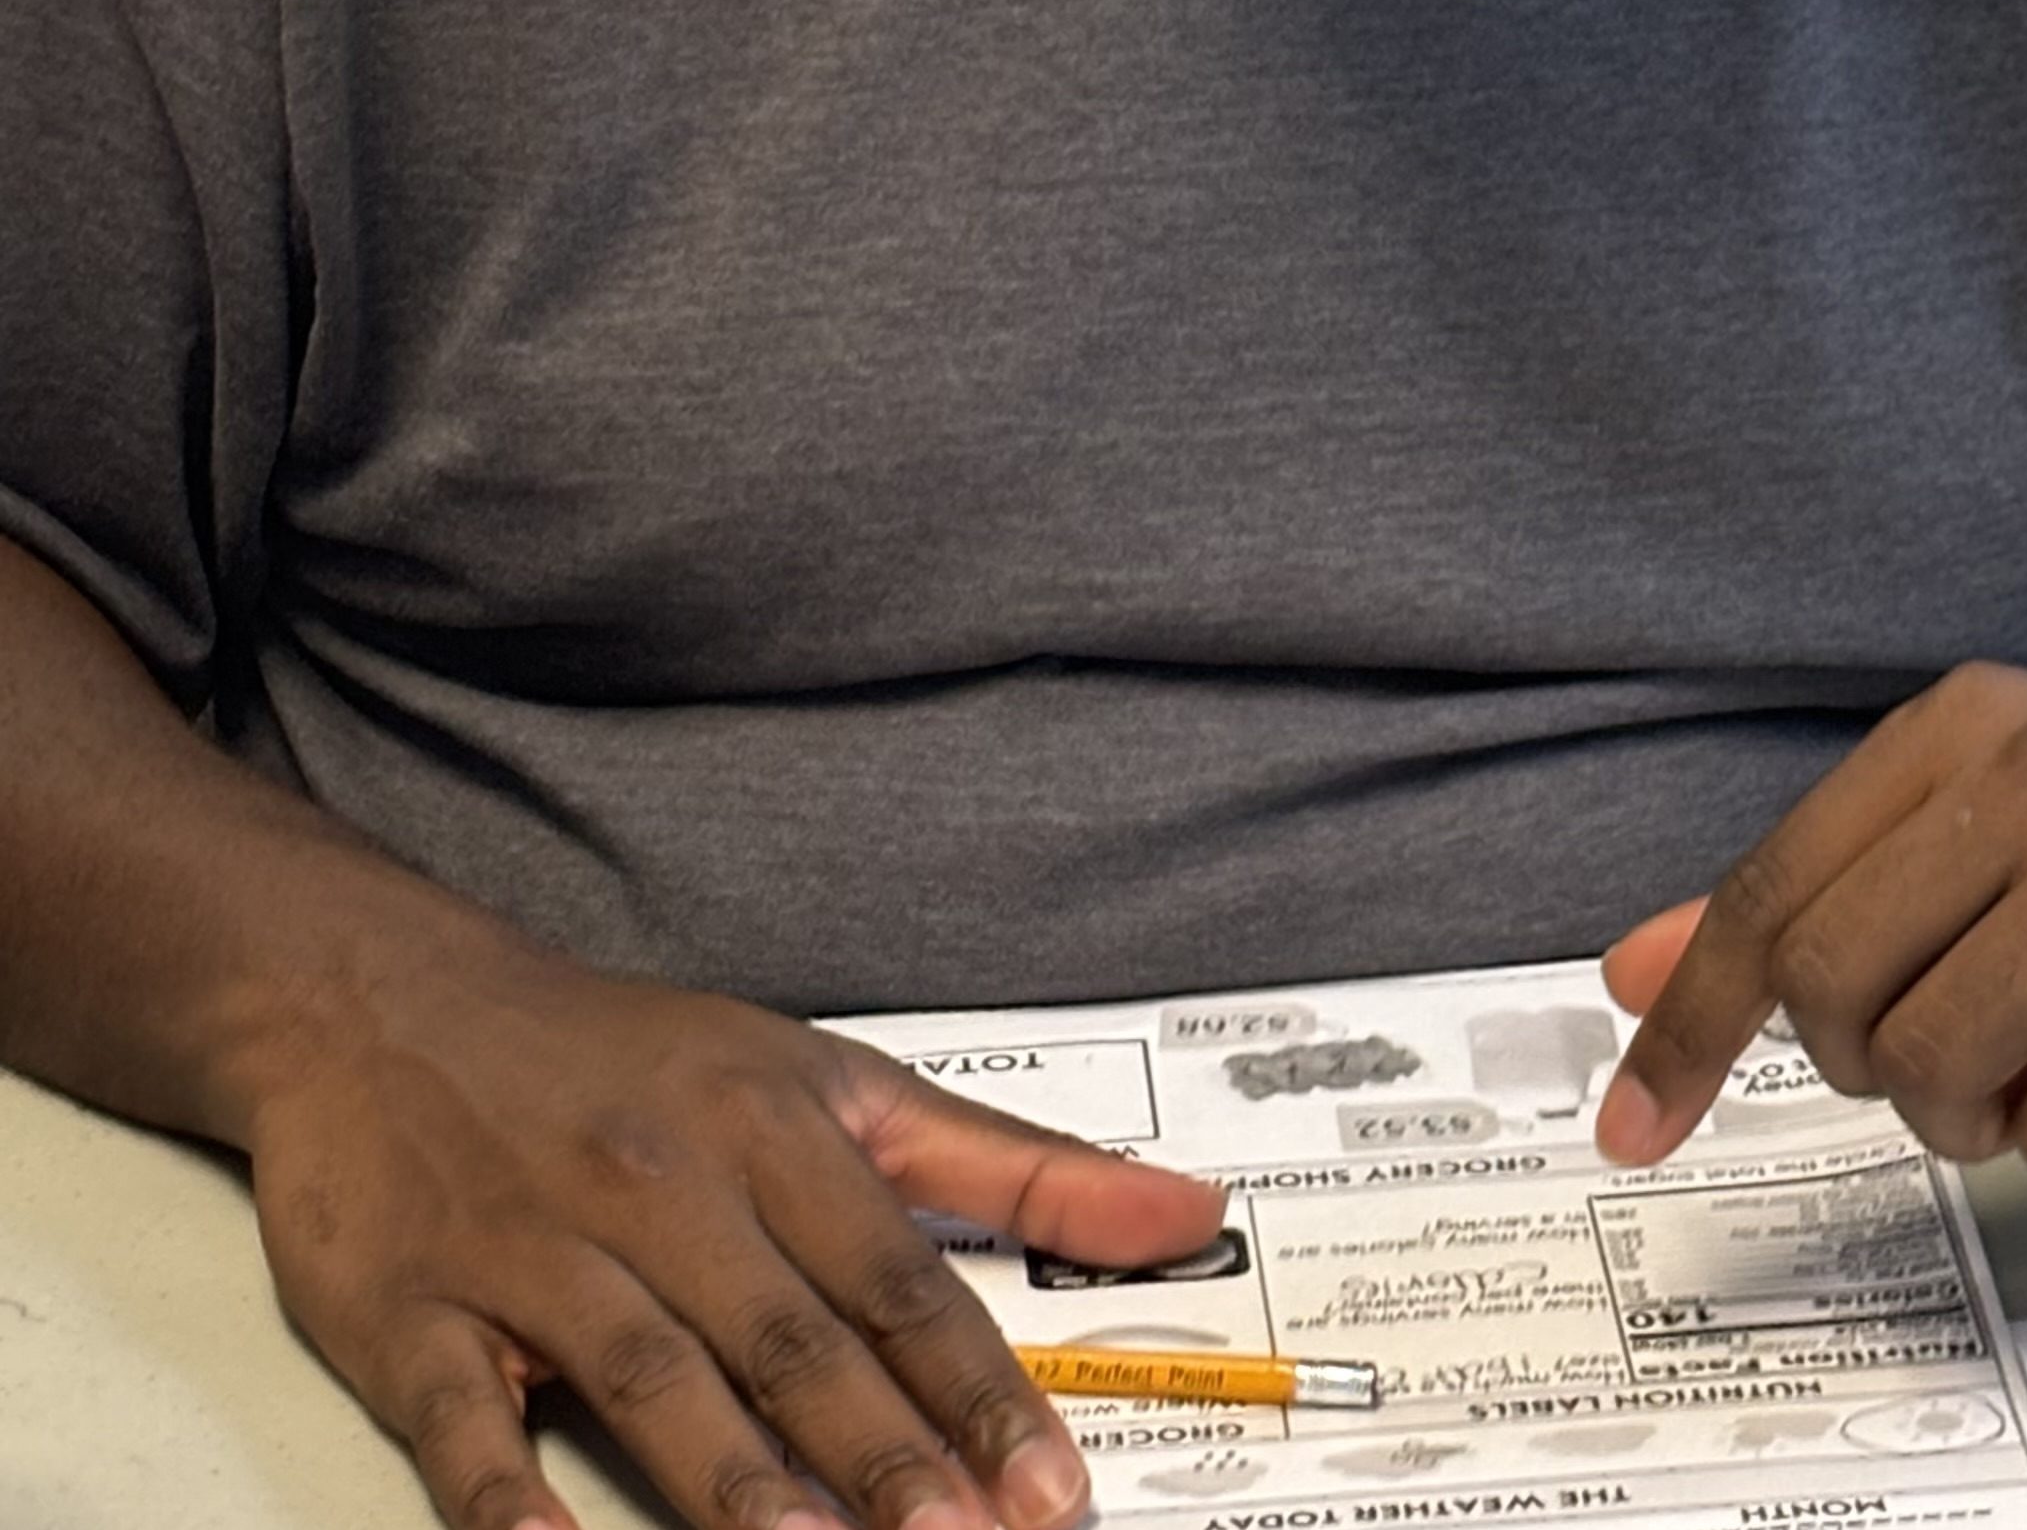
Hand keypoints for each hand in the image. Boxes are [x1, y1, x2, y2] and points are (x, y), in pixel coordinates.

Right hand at [241, 923, 1225, 1529]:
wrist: (382, 1000)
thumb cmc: (630, 1057)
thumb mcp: (828, 1076)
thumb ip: (1012, 1165)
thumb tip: (1189, 1215)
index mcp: (770, 1123)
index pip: (899, 1275)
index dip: (980, 1391)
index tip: (1054, 1489)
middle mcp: (664, 1183)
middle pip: (792, 1337)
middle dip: (890, 1457)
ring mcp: (534, 1247)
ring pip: (653, 1376)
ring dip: (738, 1485)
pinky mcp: (411, 1308)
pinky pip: (464, 1419)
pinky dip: (510, 1498)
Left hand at [1593, 662, 2026, 1200]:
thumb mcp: (2015, 802)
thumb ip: (1835, 886)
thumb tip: (1638, 967)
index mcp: (1972, 722)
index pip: (1777, 888)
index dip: (1690, 1020)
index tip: (1633, 1117)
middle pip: (1839, 996)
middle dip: (1872, 1072)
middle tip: (1956, 1059)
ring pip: (1938, 1077)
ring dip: (1978, 1120)